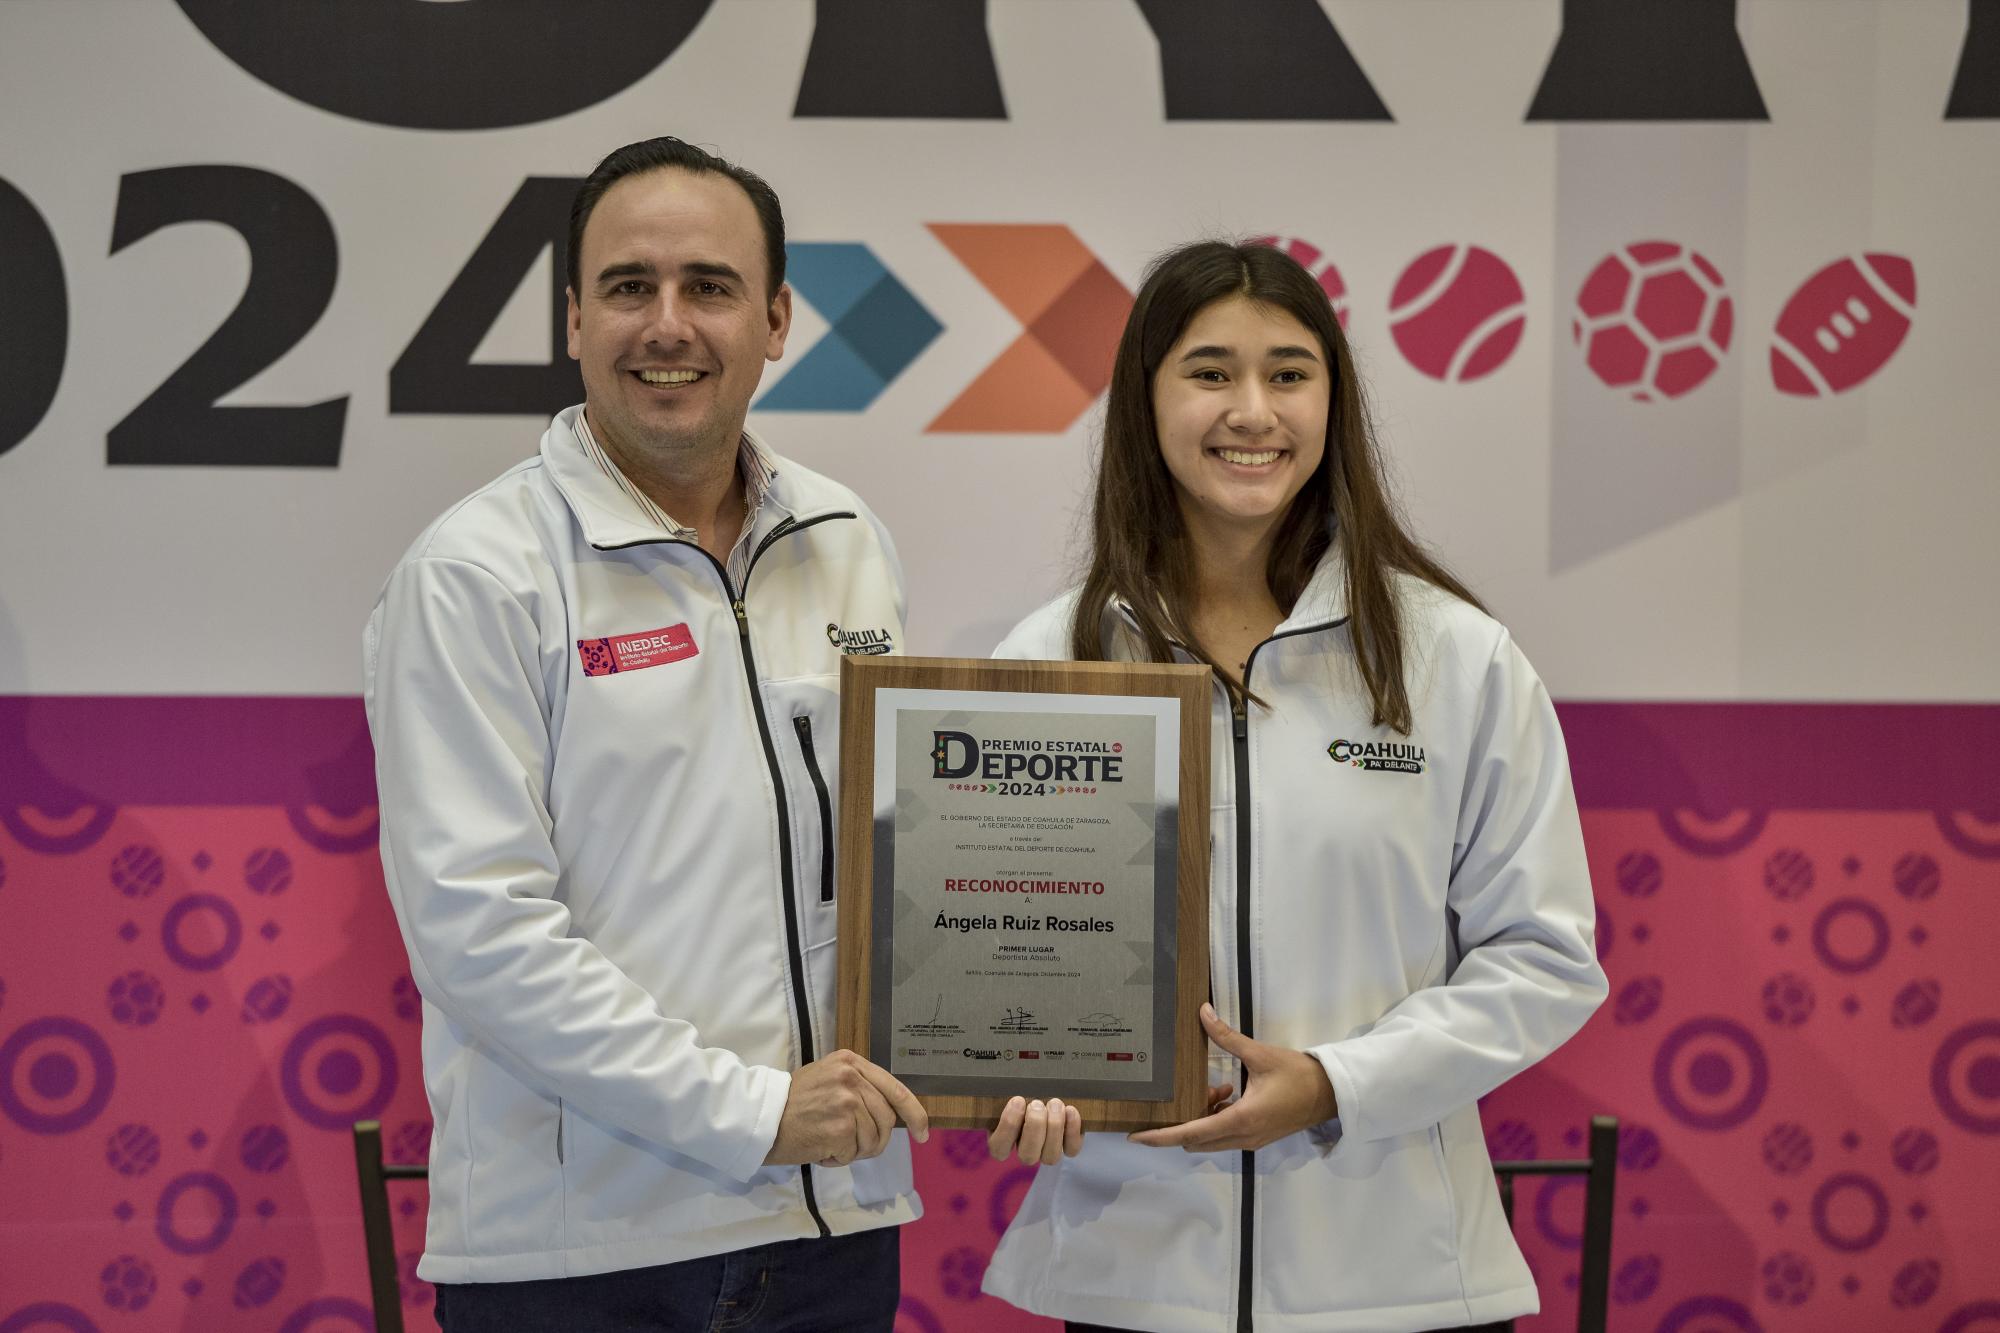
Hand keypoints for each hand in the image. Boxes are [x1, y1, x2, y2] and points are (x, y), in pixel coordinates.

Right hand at [765, 1049, 929, 1166]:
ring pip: (874, 1140)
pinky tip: (821, 1149)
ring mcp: (848, 1102)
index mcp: (851, 1062)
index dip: (914, 1113)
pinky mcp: (841, 1128)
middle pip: (887, 1119)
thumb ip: (859, 1087)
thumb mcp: (829, 1078)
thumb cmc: (793, 1102)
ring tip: (829, 1142)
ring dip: (855, 1150)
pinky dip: (840, 1159)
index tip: (923, 1132)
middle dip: (876, 1140)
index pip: (895, 1088)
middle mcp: (852, 1078)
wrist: (762, 1117)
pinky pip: (855, 1153)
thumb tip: (892, 1112)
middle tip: (853, 1145)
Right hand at [988, 1095, 1082, 1164]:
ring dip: (1054, 1128)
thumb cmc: (1021, 1091)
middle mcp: (1025, 1150)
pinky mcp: (1067, 1147)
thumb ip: (1001, 1090)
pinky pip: (1071, 1149)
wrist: (1045, 1092)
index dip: (1008, 1126)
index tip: (1017, 1100)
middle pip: (1027, 1155)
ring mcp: (1046, 1151)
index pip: (999, 1147)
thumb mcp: (1006, 1090)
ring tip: (1055, 1103)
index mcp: (1003, 1140)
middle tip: (1037, 1103)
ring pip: (1050, 1156)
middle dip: (1034, 1127)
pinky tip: (1070, 1110)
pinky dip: (1072, 1130)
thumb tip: (986, 1072)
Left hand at [1127, 1004, 1336, 1152]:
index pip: (1190, 1133)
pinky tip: (1226, 1092)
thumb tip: (1203, 1013)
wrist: (1329, 1094)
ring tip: (1212, 1087)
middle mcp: (1242, 1137)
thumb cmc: (1297, 1075)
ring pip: (1210, 1138)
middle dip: (1181, 1121)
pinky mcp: (1257, 1137)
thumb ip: (1227, 1037)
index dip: (1160, 1136)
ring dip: (1202, 1117)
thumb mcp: (1259, 1054)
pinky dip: (1217, 1117)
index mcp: (1240, 1120)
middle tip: (1179, 1095)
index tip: (1136, 1137)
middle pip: (1196, 1139)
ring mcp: (1250, 1141)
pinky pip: (1226, 1134)